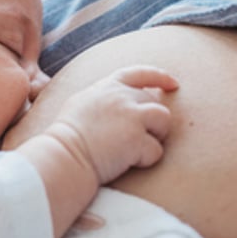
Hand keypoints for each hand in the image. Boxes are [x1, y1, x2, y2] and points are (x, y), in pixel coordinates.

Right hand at [47, 65, 177, 183]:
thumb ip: (102, 99)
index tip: (173, 83)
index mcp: (106, 87)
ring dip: (156, 136)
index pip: (138, 73)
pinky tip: (128, 163)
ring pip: (164, 120)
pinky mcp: (137, 138)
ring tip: (137, 150)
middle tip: (133, 142)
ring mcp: (131, 116)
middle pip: (154, 103)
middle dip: (151, 123)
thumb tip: (121, 101)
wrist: (63, 157)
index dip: (159, 77)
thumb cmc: (66, 139)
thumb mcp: (80, 105)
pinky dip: (146, 160)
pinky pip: (156, 150)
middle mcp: (121, 97)